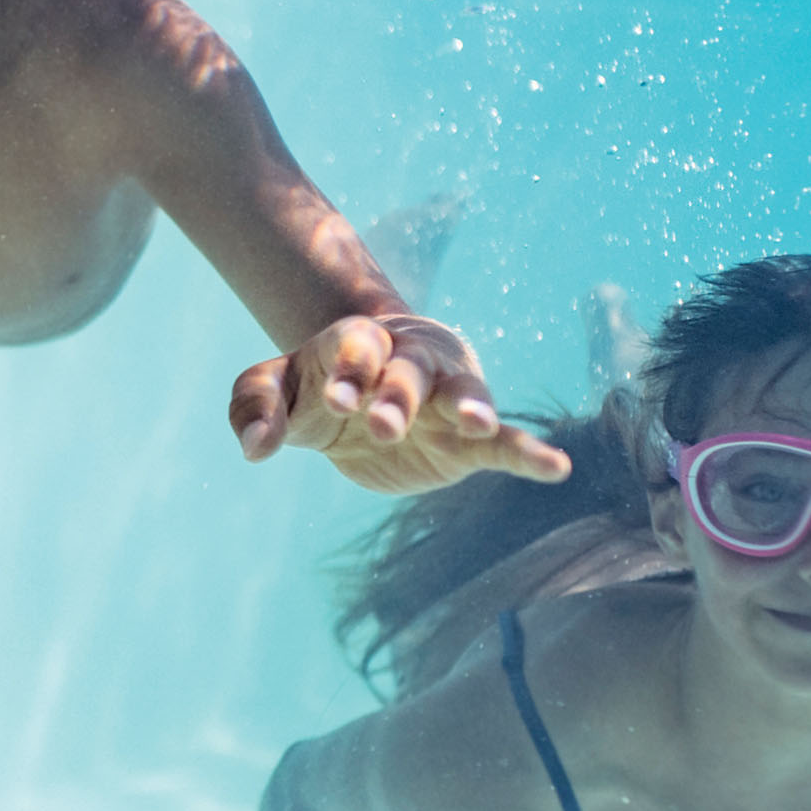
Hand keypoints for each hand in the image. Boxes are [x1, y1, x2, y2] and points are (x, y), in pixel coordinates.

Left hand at [229, 314, 569, 494]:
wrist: (360, 388)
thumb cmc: (315, 383)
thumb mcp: (274, 387)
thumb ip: (254, 407)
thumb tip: (254, 450)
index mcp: (356, 343)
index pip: (356, 347)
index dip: (348, 370)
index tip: (334, 400)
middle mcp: (407, 362)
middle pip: (408, 372)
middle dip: (397, 395)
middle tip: (382, 425)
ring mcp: (442, 398)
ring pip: (461, 396)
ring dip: (467, 408)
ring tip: (476, 423)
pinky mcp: (465, 440)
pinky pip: (503, 443)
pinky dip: (529, 452)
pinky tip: (556, 466)